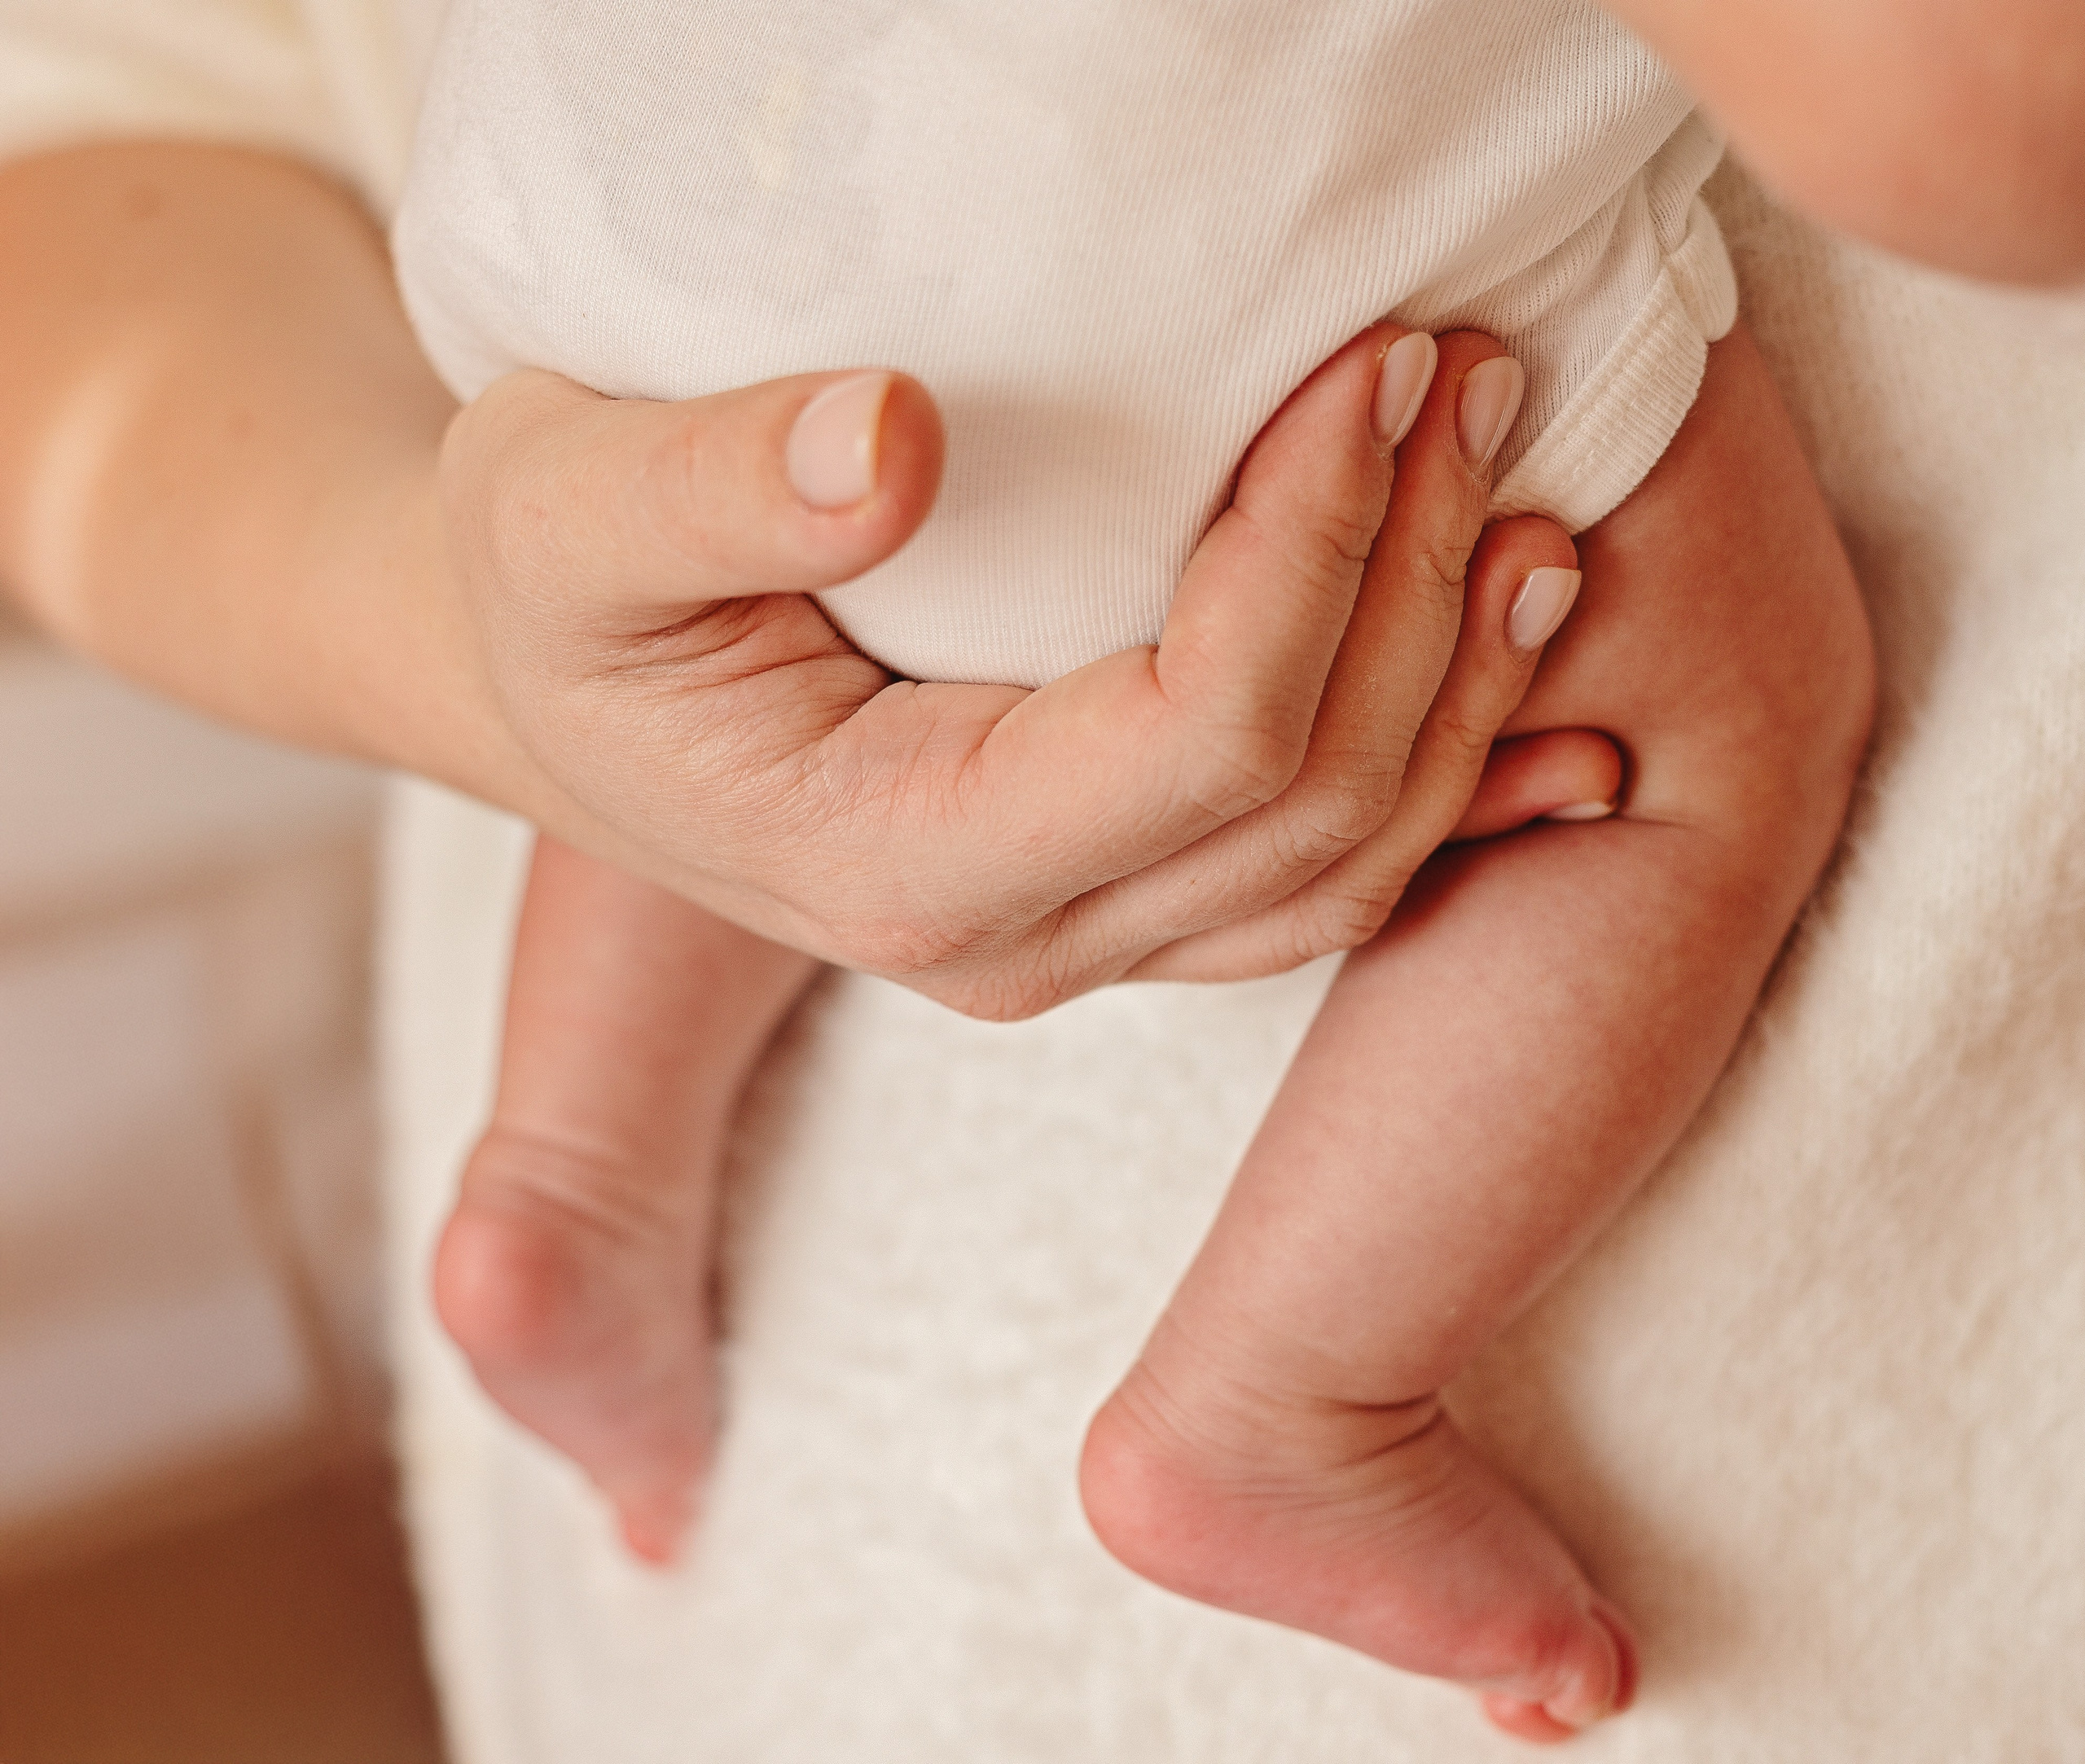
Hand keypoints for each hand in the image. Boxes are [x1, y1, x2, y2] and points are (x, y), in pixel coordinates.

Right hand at [446, 327, 1589, 1017]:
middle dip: (1416, 582)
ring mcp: (1080, 939)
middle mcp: (1014, 940)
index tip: (1368, 365)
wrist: (568, 687)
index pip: (1199, 739)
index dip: (1315, 552)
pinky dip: (1451, 785)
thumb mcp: (560, 514)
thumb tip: (889, 438)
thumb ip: (703, 490)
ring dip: (1457, 678)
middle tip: (1466, 375)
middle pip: (1310, 801)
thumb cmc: (558, 586)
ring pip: (1349, 860)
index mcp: (895, 860)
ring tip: (1521, 492)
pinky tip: (1546, 694)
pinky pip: (1328, 886)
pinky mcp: (1122, 903)